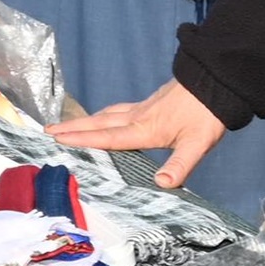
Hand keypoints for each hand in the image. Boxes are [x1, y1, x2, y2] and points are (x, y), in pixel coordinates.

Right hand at [56, 82, 228, 189]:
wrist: (216, 81)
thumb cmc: (207, 114)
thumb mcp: (197, 143)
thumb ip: (180, 165)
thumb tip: (161, 184)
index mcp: (145, 129)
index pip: (107, 137)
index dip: (82, 140)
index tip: (57, 139)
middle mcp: (138, 117)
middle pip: (98, 123)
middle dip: (72, 128)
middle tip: (48, 131)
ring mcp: (143, 107)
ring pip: (107, 114)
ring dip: (85, 121)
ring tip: (68, 126)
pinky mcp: (151, 103)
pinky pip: (118, 110)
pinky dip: (103, 115)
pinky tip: (106, 118)